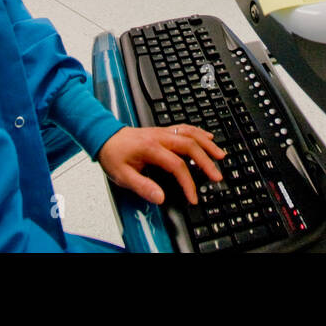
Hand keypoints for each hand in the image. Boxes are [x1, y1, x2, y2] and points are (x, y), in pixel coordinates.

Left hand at [97, 125, 225, 204]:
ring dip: (207, 144)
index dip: (187, 183)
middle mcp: (160, 137)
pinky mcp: (163, 131)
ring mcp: (163, 132)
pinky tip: (208, 136)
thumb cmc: (113, 156)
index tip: (193, 196)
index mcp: (151, 148)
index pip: (177, 165)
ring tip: (220, 155)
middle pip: (190, 146)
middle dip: (206, 161)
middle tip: (217, 175)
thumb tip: (160, 197)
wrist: (105, 137)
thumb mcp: (122, 176)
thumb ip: (142, 187)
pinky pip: (185, 128)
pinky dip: (199, 132)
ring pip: (190, 134)